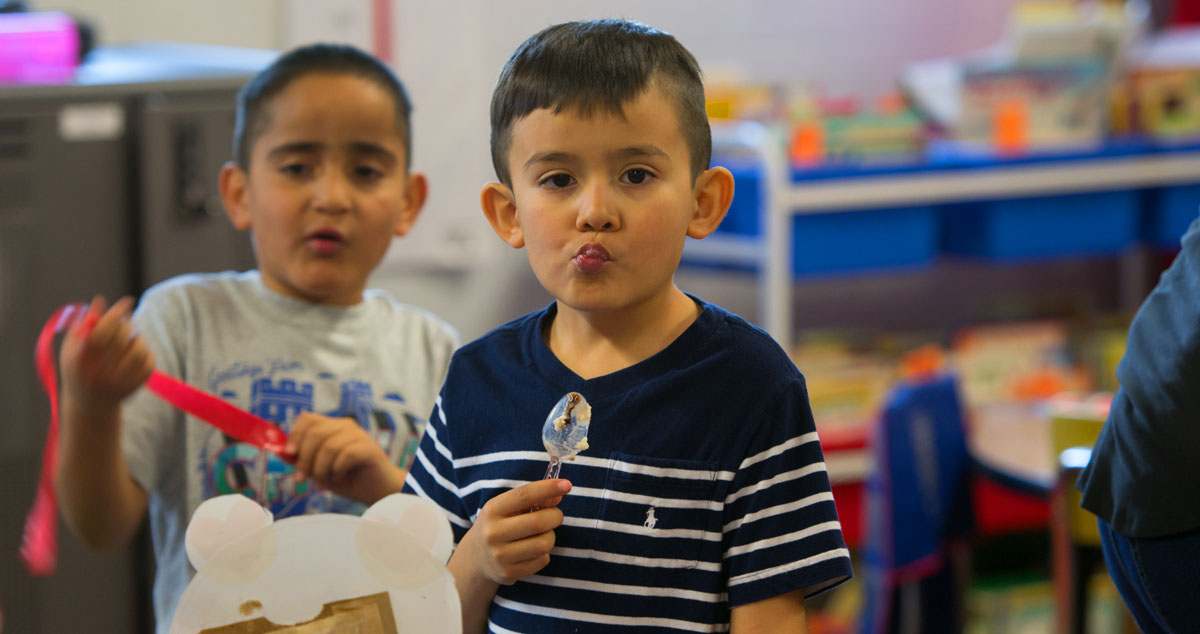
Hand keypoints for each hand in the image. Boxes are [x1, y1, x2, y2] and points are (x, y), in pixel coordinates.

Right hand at [60, 296, 153, 411]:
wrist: (90, 404)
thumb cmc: (79, 368)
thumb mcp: (72, 348)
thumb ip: (83, 324)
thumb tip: (100, 301)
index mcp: (79, 362)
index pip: (101, 332)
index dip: (116, 313)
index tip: (128, 301)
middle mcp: (98, 375)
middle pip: (121, 338)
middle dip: (126, 323)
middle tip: (126, 320)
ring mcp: (117, 384)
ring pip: (139, 349)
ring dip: (137, 337)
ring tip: (130, 337)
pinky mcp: (134, 388)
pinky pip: (150, 362)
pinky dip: (146, 352)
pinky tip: (136, 352)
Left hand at [287, 412, 402, 503]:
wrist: (374, 490)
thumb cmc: (346, 478)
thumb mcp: (317, 469)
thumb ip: (300, 459)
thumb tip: (279, 452)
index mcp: (331, 427)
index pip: (307, 419)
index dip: (294, 434)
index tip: (289, 453)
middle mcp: (345, 426)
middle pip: (315, 432)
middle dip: (304, 458)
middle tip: (301, 478)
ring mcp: (359, 435)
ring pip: (329, 446)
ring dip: (320, 468)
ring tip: (324, 480)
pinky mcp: (370, 448)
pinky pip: (346, 455)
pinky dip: (337, 470)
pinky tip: (340, 477)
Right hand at [455, 479, 570, 585]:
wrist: (476, 557)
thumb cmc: (498, 525)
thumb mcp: (507, 508)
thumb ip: (533, 499)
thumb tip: (560, 492)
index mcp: (492, 510)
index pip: (524, 495)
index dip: (547, 488)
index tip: (566, 484)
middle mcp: (493, 533)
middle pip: (538, 522)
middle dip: (555, 516)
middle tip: (555, 515)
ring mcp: (500, 555)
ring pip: (544, 544)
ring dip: (550, 536)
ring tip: (542, 534)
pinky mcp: (509, 573)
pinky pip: (542, 560)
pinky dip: (544, 553)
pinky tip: (533, 550)